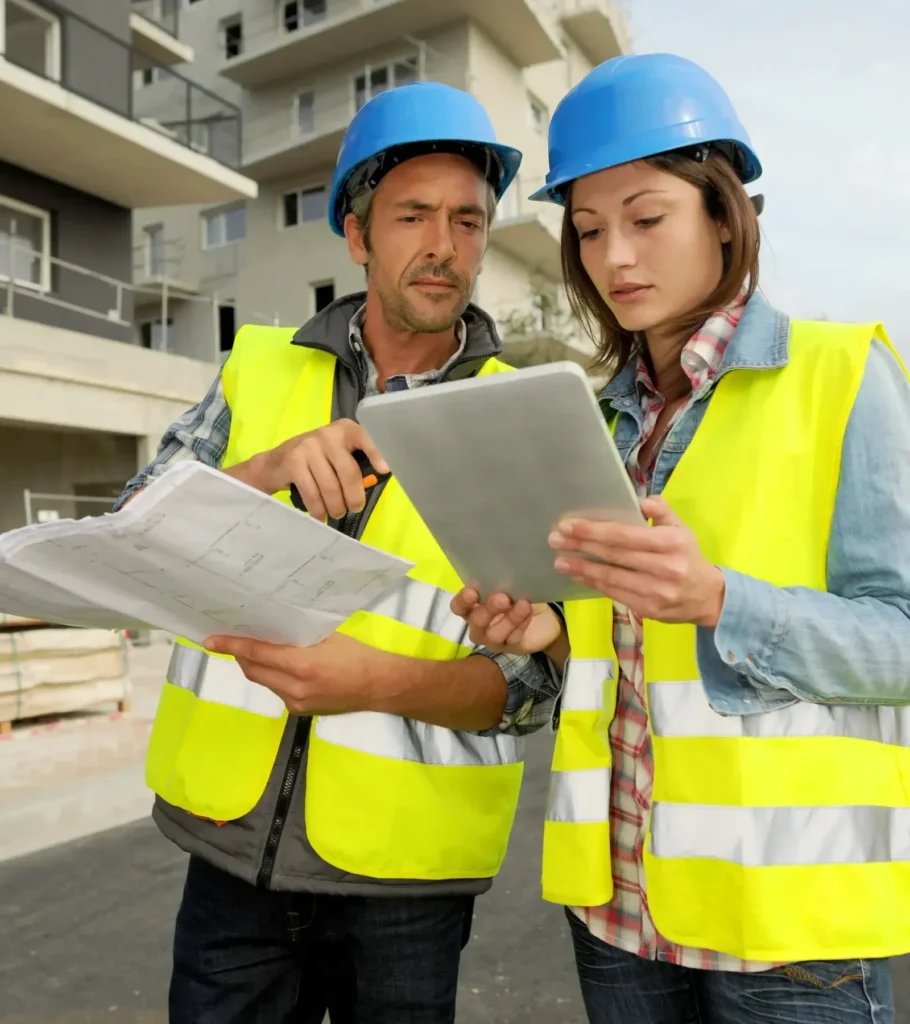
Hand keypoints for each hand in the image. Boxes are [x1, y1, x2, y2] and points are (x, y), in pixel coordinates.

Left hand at [204, 632, 390, 715]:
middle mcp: (294, 687)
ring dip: (257, 666)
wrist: (378, 687)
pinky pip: (277, 690)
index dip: (233, 645)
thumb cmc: (357, 655)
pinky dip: (273, 677)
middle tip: (234, 639)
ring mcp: (296, 703)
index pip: (257, 653)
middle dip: (241, 655)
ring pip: (264, 681)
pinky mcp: (299, 711)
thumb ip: (297, 637)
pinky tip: (281, 666)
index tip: (211, 640)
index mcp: (302, 665)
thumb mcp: (326, 638)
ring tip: (258, 650)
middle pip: (254, 670)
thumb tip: (271, 630)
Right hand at [227, 418, 388, 519]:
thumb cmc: (316, 461)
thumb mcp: (337, 456)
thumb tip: (376, 481)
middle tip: (354, 508)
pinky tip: (320, 515)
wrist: (275, 463)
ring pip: (330, 486)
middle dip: (354, 497)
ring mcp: (309, 446)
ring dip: (336, 506)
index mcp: (345, 430)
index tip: (385, 470)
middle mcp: (328, 434)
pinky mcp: (293, 462)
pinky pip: (312, 493)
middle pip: (348, 472)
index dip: (376, 453)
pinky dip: (318, 509)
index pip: (364, 437)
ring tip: (336, 513)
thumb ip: (355, 464)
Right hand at [450, 588, 562, 655]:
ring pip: (494, 634)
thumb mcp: (510, 586)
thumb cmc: (519, 597)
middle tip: (502, 597)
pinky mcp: (510, 647)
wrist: (544, 619)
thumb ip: (500, 581)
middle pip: (476, 621)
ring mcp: (493, 639)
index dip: (462, 601)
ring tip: (523, 604)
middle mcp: (479, 625)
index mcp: (473, 607)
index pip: (458, 606)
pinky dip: (521, 624)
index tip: (472, 591)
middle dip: (488, 609)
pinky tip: (528, 611)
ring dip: (508, 619)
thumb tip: (500, 570)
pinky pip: (512, 638)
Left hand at [549, 495, 725, 627]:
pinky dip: (594, 583)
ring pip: (610, 578)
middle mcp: (664, 568)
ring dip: (582, 568)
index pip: (624, 535)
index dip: (594, 531)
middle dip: (581, 546)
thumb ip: (661, 512)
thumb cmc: (688, 557)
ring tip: (560, 561)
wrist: (707, 598)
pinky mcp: (648, 609)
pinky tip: (579, 574)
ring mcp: (655, 591)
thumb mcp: (681, 529)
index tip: (569, 525)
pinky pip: (614, 593)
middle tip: (555, 539)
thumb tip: (639, 500)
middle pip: (614, 555)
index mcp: (671, 543)